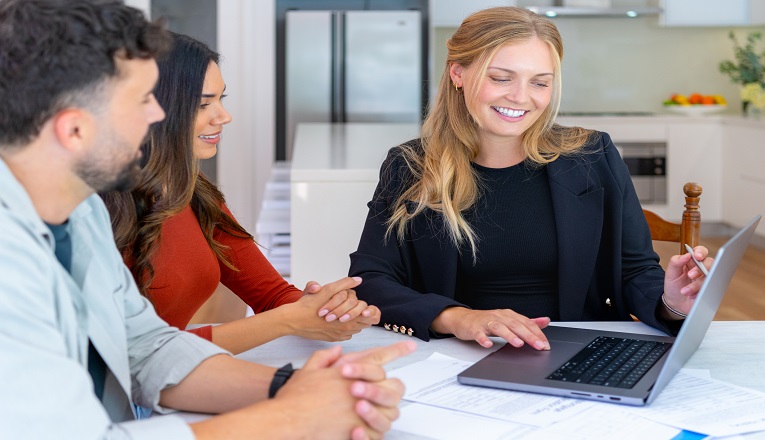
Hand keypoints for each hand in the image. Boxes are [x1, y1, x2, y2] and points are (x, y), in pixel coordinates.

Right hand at [276, 341, 414, 439]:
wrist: (289, 420)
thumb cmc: (296, 398)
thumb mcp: (309, 370)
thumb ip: (325, 357)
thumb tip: (337, 350)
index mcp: (350, 372)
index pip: (379, 357)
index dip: (397, 350)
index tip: (411, 346)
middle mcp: (360, 388)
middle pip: (391, 386)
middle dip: (388, 390)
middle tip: (379, 396)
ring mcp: (362, 410)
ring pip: (389, 412)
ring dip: (382, 413)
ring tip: (366, 415)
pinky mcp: (358, 429)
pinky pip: (377, 433)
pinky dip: (372, 433)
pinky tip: (359, 431)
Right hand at [286, 277, 379, 340]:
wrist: (294, 320)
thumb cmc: (309, 304)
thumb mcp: (328, 289)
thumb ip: (345, 284)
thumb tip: (358, 280)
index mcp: (349, 317)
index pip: (372, 316)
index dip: (371, 311)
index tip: (365, 306)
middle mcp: (346, 328)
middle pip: (365, 323)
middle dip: (362, 314)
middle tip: (356, 308)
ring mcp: (340, 335)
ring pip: (356, 329)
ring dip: (354, 321)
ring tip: (345, 313)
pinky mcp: (333, 338)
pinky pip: (346, 335)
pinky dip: (345, 328)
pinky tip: (338, 321)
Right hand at [432, 307, 550, 349]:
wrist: (463, 319)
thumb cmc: (487, 321)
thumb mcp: (508, 320)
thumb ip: (526, 322)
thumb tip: (545, 321)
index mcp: (508, 315)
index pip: (526, 323)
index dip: (537, 333)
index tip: (545, 344)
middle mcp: (498, 316)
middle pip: (515, 325)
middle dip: (528, 335)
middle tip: (539, 346)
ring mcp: (486, 322)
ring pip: (499, 327)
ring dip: (509, 335)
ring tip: (518, 344)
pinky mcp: (474, 328)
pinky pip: (479, 334)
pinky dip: (483, 339)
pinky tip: (487, 345)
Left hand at [663, 245, 712, 315]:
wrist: (676, 304)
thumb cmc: (674, 286)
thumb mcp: (671, 274)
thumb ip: (675, 262)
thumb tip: (686, 254)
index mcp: (692, 261)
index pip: (700, 251)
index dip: (701, 252)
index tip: (697, 256)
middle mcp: (702, 268)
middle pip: (709, 262)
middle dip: (700, 269)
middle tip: (690, 276)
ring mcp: (708, 278)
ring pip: (710, 276)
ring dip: (698, 284)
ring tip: (685, 291)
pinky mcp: (711, 288)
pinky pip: (713, 287)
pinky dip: (702, 291)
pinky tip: (693, 295)